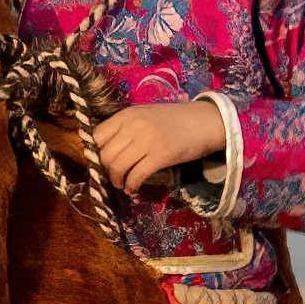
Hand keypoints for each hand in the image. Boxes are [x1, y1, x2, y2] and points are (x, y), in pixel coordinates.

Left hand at [95, 99, 228, 193]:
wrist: (208, 122)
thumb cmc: (177, 120)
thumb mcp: (147, 116)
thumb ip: (127, 128)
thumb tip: (109, 150)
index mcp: (128, 114)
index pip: (97, 135)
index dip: (96, 152)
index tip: (104, 162)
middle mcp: (134, 125)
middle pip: (105, 154)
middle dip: (106, 170)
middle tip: (114, 177)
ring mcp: (148, 140)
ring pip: (117, 166)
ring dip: (117, 181)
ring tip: (123, 185)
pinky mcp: (161, 155)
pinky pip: (136, 175)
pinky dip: (131, 186)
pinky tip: (134, 189)